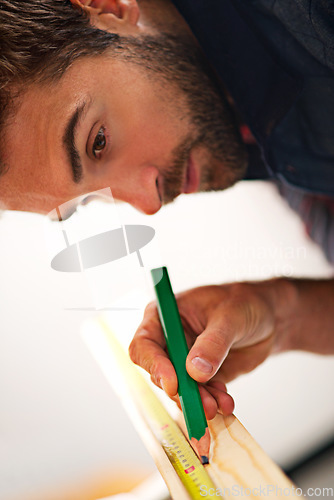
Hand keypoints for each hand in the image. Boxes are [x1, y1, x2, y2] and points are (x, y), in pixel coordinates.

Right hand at [129, 279, 291, 419]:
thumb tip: (195, 371)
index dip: (154, 365)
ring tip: (220, 406)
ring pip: (180, 390)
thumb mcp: (230, 316)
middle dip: (181, 392)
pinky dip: (212, 402)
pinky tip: (226, 403)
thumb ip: (213, 343)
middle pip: (160, 373)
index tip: (174, 384)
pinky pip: (200, 396)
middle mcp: (168, 341)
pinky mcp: (200, 377)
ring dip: (198, 402)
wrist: (266, 317)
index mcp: (164, 316)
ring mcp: (183, 361)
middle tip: (204, 405)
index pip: (144, 345)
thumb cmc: (243, 303)